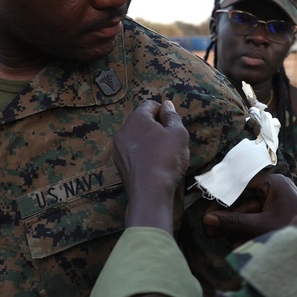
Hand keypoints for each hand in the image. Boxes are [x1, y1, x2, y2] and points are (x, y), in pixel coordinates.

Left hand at [114, 99, 189, 231]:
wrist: (150, 192)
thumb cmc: (167, 158)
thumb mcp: (178, 133)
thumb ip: (172, 116)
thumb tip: (166, 105)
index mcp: (137, 118)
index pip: (151, 105)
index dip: (164, 113)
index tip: (173, 127)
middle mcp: (123, 130)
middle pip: (142, 121)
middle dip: (156, 127)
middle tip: (170, 141)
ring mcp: (118, 148)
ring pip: (136, 138)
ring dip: (149, 141)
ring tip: (163, 155)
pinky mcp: (119, 164)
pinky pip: (132, 152)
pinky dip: (142, 154)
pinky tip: (153, 165)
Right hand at [203, 172, 296, 240]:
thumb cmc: (294, 230)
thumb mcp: (262, 225)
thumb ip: (235, 222)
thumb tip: (207, 220)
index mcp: (273, 183)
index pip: (241, 183)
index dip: (223, 194)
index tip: (207, 207)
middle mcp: (273, 189)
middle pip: (242, 199)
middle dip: (226, 216)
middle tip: (208, 228)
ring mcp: (274, 203)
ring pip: (246, 212)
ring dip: (233, 226)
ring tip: (216, 237)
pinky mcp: (275, 216)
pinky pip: (255, 220)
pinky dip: (245, 230)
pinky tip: (234, 242)